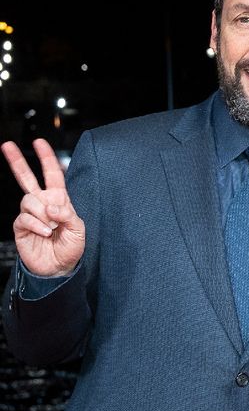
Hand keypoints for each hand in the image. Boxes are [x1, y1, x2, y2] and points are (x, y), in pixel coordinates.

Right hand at [3, 139, 84, 276]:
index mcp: (59, 200)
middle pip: (27, 179)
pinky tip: (45, 232)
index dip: (47, 159)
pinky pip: (25, 217)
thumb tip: (51, 206)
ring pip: (29, 200)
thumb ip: (68, 215)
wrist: (58, 267)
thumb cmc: (70, 248)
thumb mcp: (78, 230)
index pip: (52, 175)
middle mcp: (42, 204)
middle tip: (7, 146)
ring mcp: (30, 214)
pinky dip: (37, 225)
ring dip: (43, 214)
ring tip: (52, 227)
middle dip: (17, 162)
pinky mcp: (21, 226)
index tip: (39, 143)